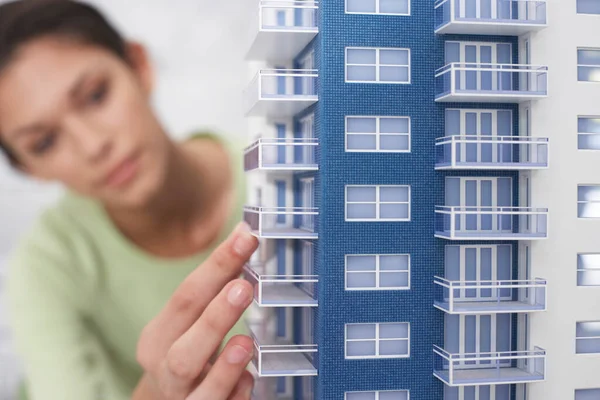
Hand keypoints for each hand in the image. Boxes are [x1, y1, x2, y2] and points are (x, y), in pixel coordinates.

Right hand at [134, 222, 258, 399]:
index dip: (217, 266)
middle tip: (243, 288)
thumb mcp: (191, 320)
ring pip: (197, 392)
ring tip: (246, 344)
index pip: (186, 297)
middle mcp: (166, 370)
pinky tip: (251, 380)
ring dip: (223, 368)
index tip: (246, 238)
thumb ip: (217, 286)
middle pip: (184, 349)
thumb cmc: (187, 351)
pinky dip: (236, 396)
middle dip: (214, 318)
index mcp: (160, 337)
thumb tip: (245, 234)